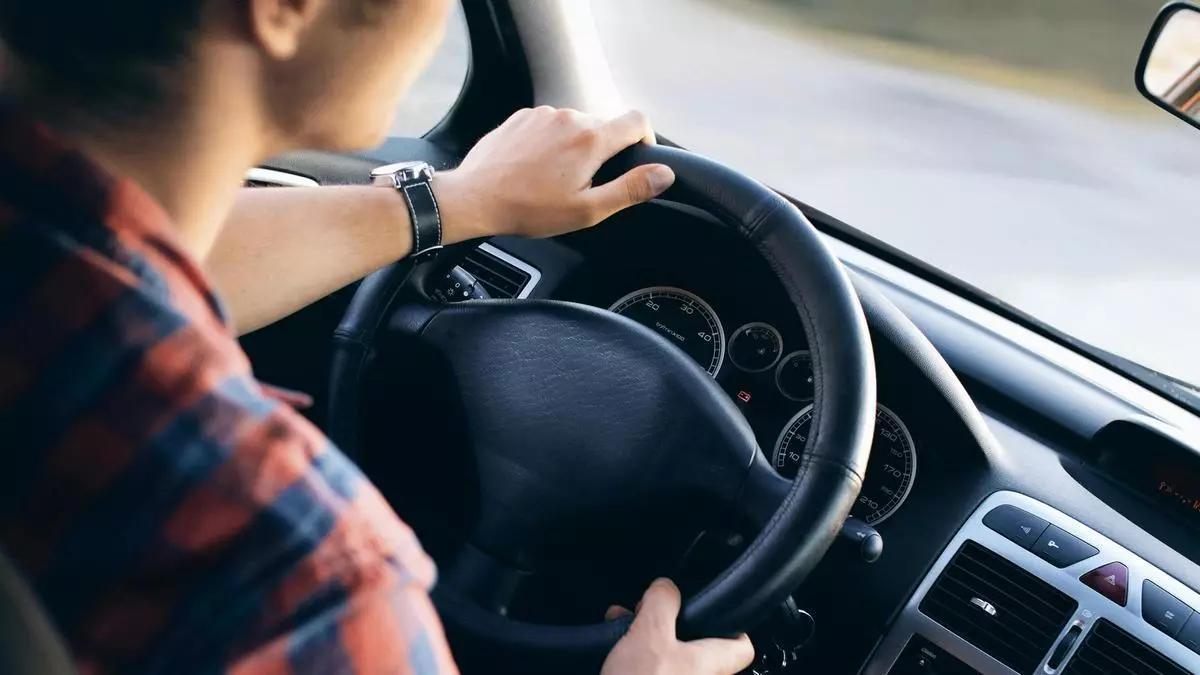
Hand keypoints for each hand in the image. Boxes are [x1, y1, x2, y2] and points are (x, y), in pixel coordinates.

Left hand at [434, 106, 675, 240]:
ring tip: (555, 179)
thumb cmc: (528, 209)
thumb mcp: (587, 209)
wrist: (475, 198)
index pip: (638, 121)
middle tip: (585, 184)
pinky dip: (550, 142)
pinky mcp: (522, 117)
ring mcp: (543, 114)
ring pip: (575, 125)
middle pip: (604, 125)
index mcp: (591, 139)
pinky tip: (535, 168)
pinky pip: (549, 125)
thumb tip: (664, 174)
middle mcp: (570, 117)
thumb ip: (630, 189)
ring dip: (575, 147)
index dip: (645, 139)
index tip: (637, 158)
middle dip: (603, 152)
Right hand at [601, 579, 755, 674]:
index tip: (708, 608)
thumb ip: (663, 603)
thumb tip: (667, 587)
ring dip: (646, 636)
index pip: (741, 646)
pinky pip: (652, 670)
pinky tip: (614, 646)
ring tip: (622, 623)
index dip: (730, 623)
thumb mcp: (650, 633)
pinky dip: (636, 656)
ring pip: (670, 657)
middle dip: (668, 622)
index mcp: (711, 665)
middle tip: (648, 610)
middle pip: (697, 646)